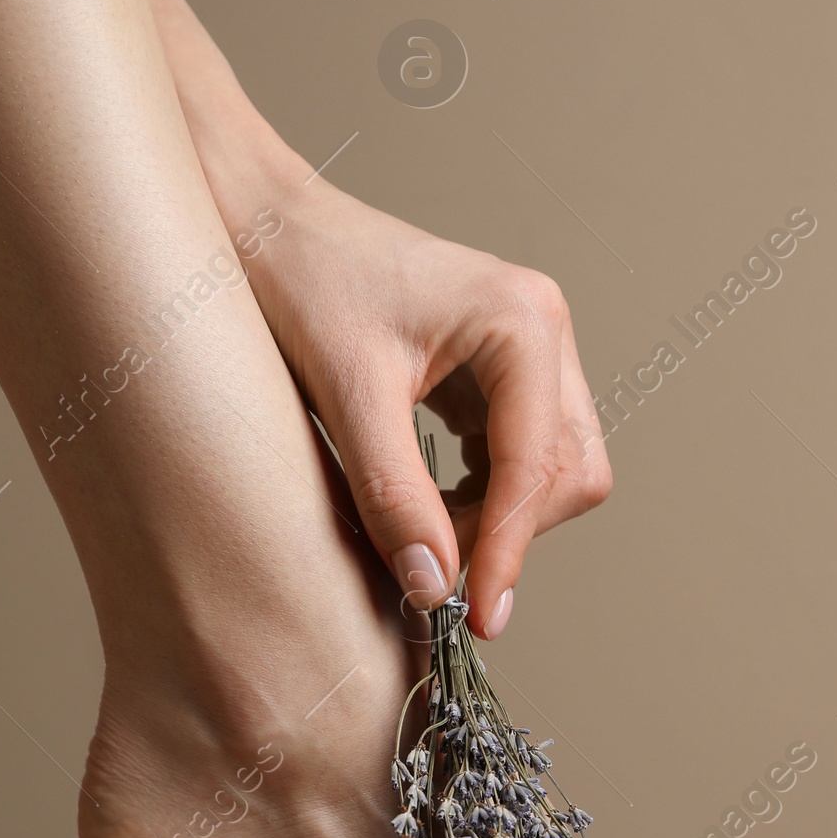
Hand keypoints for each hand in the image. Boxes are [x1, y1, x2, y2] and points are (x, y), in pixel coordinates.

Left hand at [243, 179, 608, 635]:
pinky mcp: (505, 366)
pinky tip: (430, 500)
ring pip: (556, 469)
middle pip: (570, 472)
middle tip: (437, 572)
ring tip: (424, 533)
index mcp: (520, 321)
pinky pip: (525, 452)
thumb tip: (435, 587)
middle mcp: (543, 328)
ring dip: (501, 516)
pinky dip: (486, 492)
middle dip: (512, 531)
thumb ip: (394, 496)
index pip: (538, 467)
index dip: (508, 550)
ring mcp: (531, 346)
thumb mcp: (347, 396)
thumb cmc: (301, 280)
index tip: (477, 616)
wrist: (266, 222)